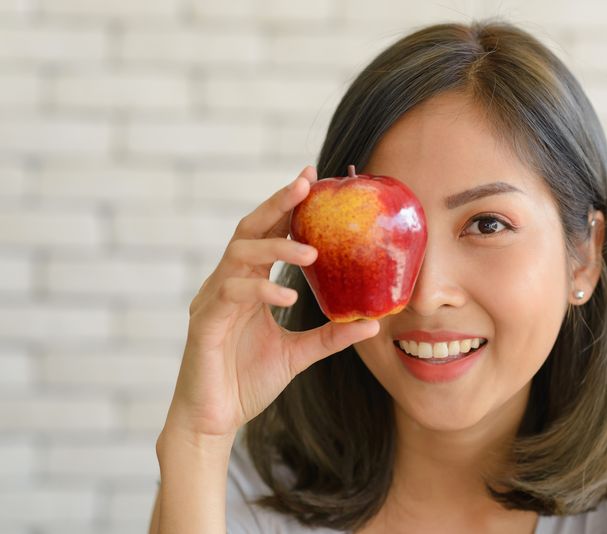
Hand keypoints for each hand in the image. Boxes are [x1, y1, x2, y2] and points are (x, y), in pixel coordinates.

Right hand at [162, 165, 379, 442]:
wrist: (214, 420)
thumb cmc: (247, 381)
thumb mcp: (299, 354)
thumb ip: (331, 336)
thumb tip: (373, 322)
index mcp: (248, 285)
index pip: (267, 234)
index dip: (287, 207)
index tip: (314, 182)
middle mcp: (227, 284)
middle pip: (248, 230)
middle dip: (277, 204)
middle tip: (306, 185)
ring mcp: (212, 301)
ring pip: (238, 255)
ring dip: (275, 247)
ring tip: (312, 252)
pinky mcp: (203, 324)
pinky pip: (231, 294)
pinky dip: (260, 290)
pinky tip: (287, 296)